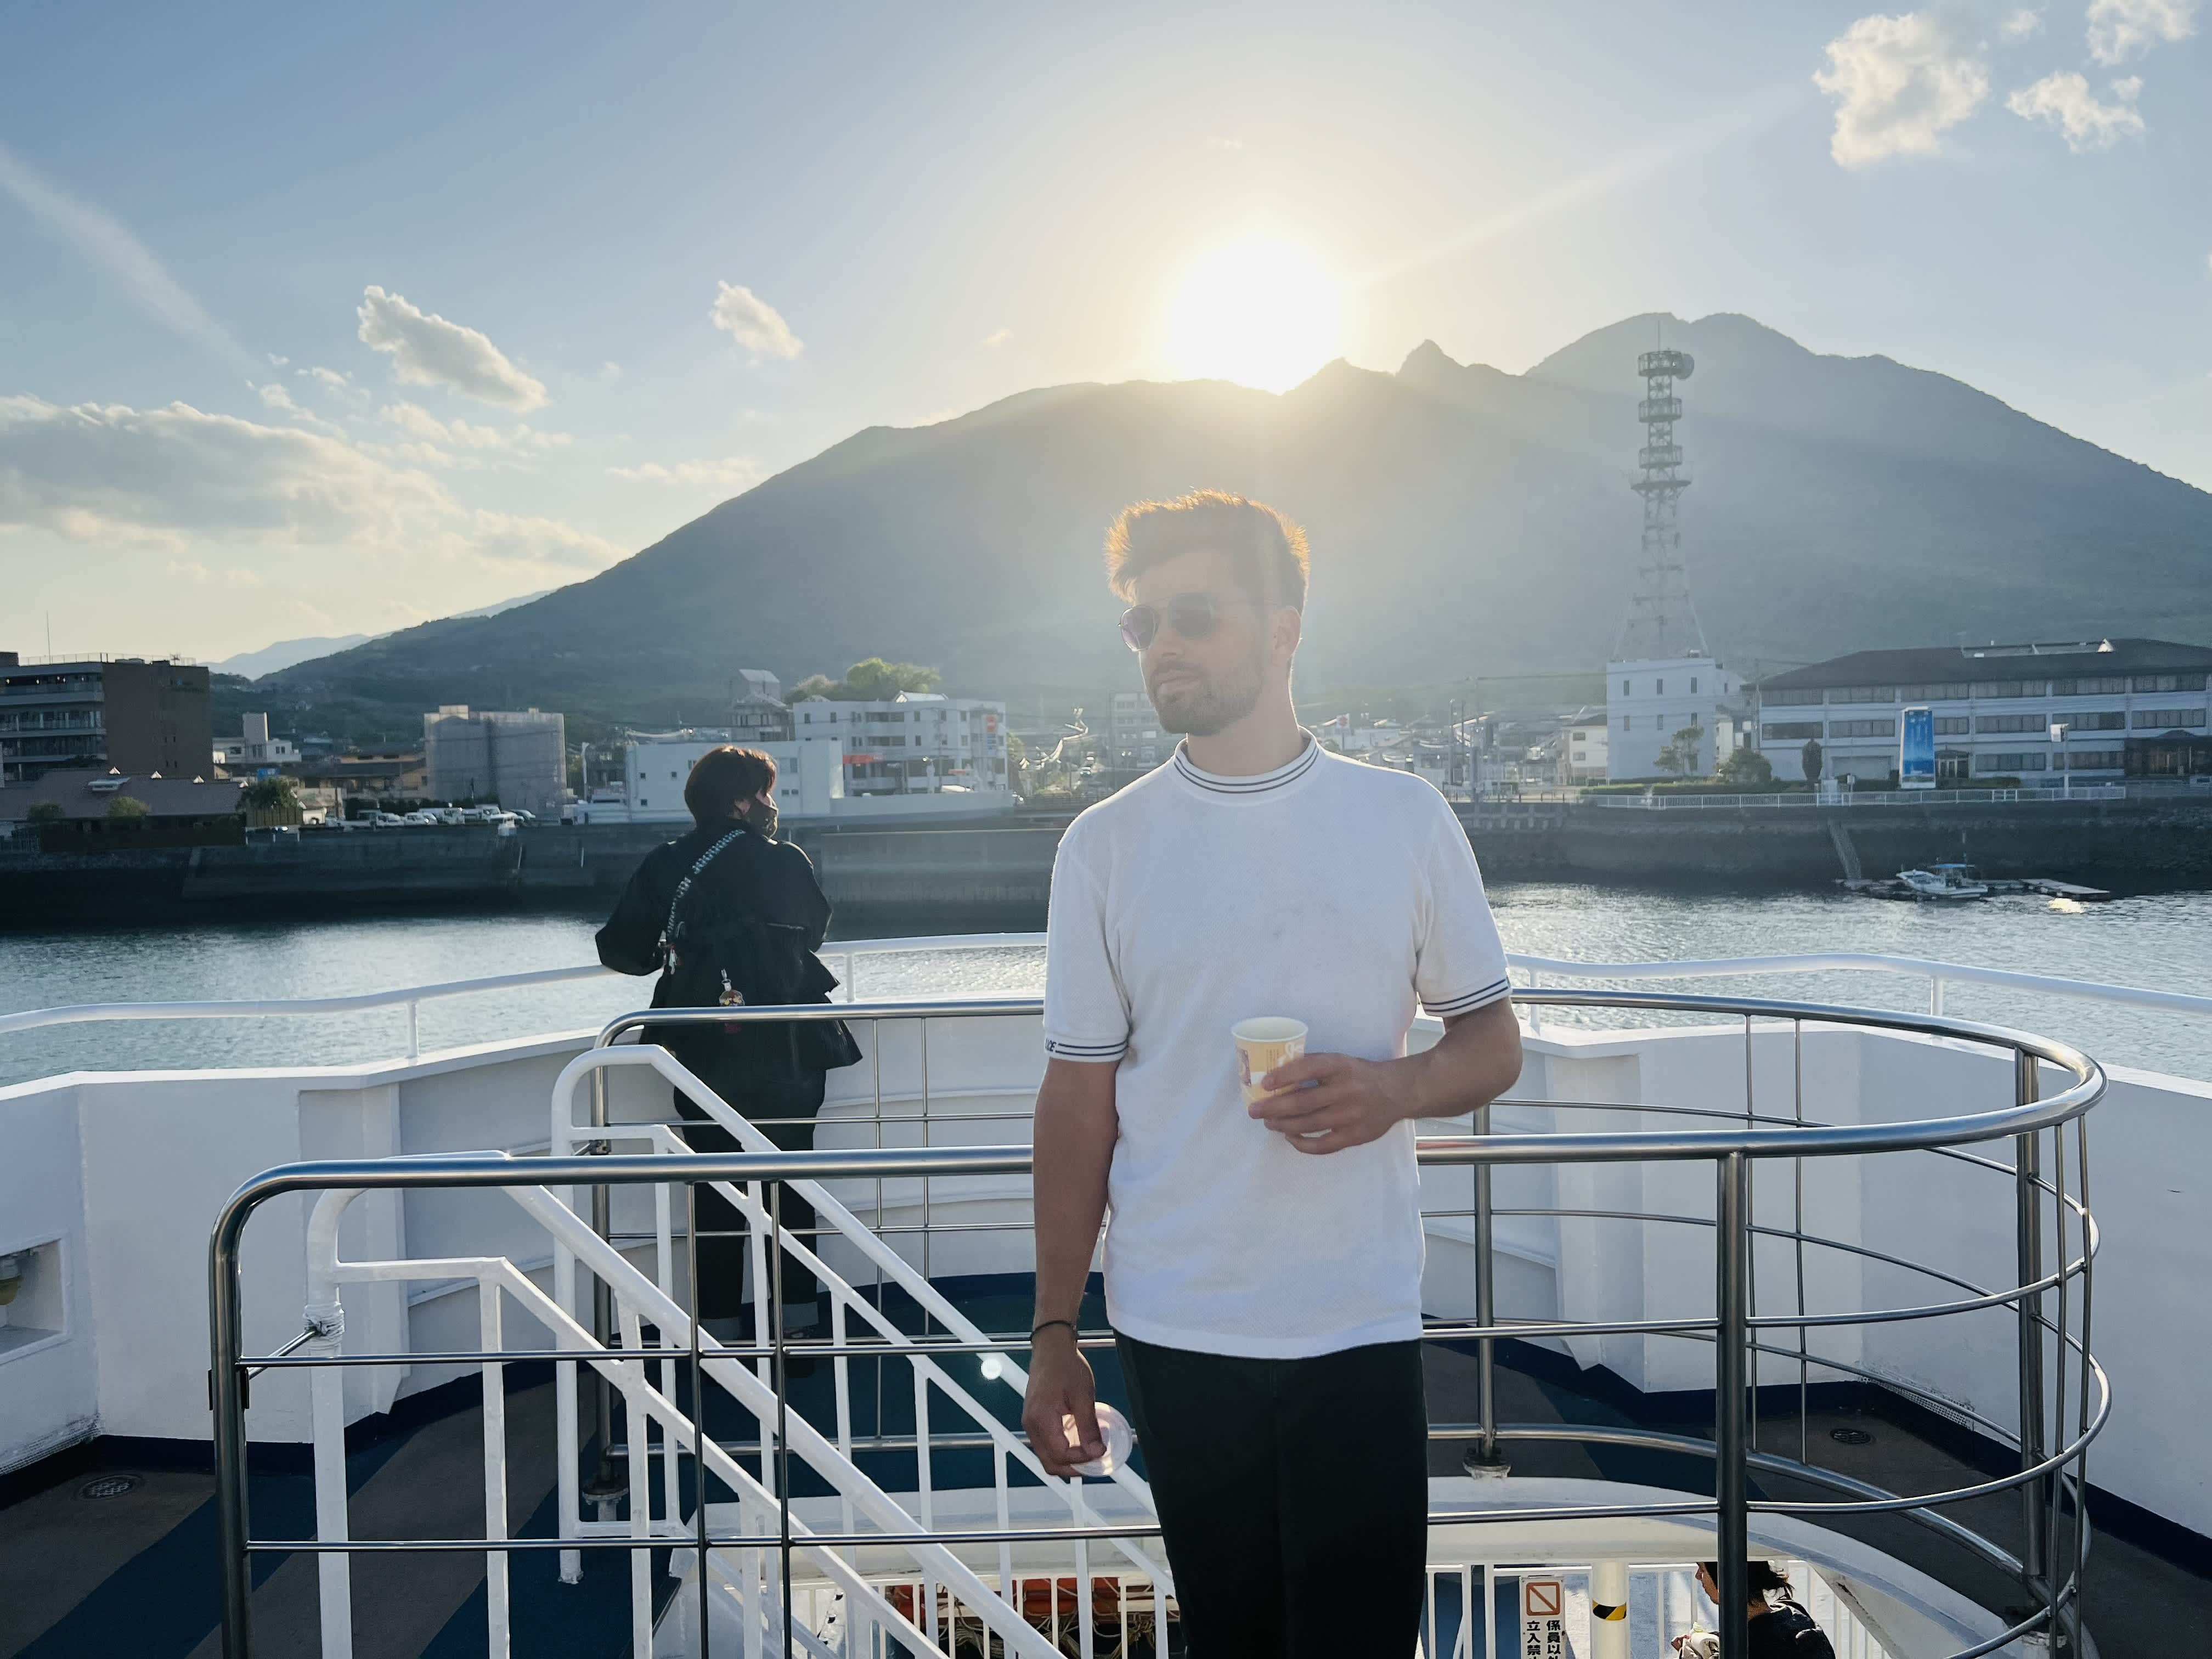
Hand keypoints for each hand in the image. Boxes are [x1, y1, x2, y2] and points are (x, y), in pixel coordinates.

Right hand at [1021, 1329, 1101, 1476]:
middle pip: (1050, 1463)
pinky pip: (1045, 1444)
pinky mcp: (1033, 1419)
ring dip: (1067, 1460)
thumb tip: (1097, 1451)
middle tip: (1095, 1462)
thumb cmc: (1065, 1366)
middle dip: (1073, 1468)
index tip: (1099, 1451)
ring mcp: (1030, 1423)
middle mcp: (1031, 1425)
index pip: (1061, 1455)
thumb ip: (1088, 1427)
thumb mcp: (1083, 1396)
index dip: (1082, 1460)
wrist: (1051, 1348)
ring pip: (1047, 1456)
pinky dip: (1061, 1449)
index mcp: (1041, 1420)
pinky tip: (1077, 1441)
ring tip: (1088, 1453)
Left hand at [1249, 1050, 1418, 1154]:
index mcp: (1340, 1066)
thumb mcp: (1340, 1061)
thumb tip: (1276, 1075)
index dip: (1284, 1076)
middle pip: (1303, 1102)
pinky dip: (1303, 1143)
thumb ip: (1314, 1067)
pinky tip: (1290, 1137)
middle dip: (1274, 1107)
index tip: (1264, 1084)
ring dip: (1283, 1125)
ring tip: (1268, 1123)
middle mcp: (1346, 1090)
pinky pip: (1324, 1145)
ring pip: (1310, 1124)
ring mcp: (1352, 1115)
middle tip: (1254, 1111)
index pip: (1309, 1068)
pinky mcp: (1356, 1135)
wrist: (1397, 1092)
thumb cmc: (1359, 1074)